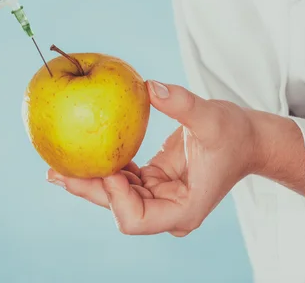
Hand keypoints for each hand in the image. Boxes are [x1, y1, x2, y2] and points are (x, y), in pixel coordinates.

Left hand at [47, 81, 304, 236]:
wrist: (249, 139)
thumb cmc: (236, 134)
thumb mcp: (213, 118)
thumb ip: (183, 105)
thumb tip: (149, 87)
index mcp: (183, 208)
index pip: (138, 218)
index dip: (115, 198)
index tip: (105, 167)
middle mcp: (168, 208)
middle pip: (119, 207)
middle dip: (88, 190)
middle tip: (55, 171)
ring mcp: (160, 196)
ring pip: (117, 194)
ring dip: (89, 179)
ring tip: (57, 164)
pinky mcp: (155, 181)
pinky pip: (124, 177)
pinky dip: (105, 166)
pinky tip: (83, 152)